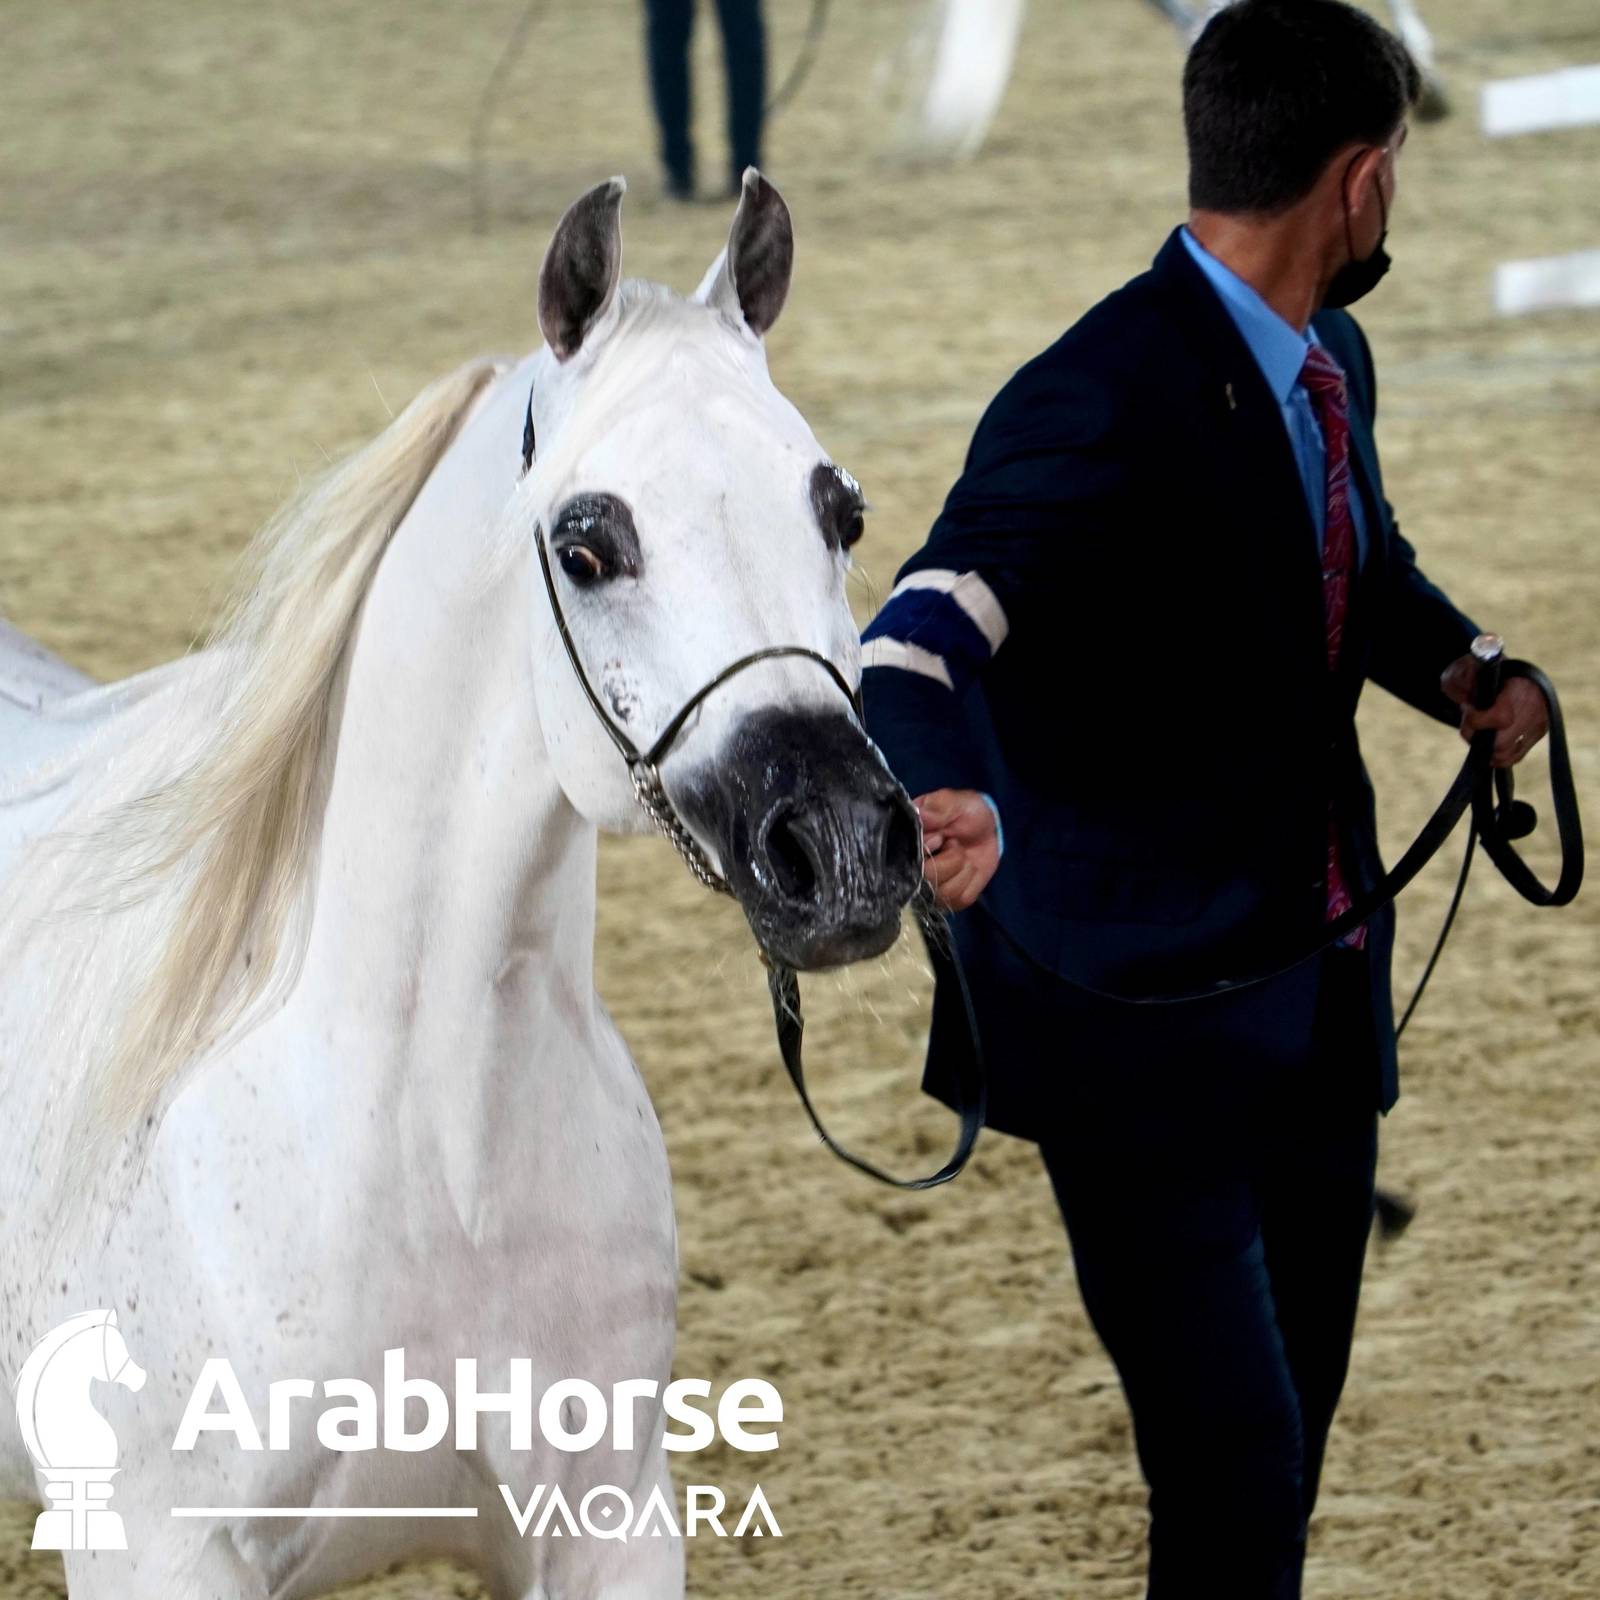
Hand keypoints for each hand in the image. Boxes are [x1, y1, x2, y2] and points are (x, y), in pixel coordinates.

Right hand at [916, 788, 1000, 911]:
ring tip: (961, 854)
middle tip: (954, 842)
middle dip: (951, 858)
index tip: (941, 835)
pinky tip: (968, 868)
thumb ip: (937, 808)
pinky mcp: (948, 900)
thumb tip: (920, 815)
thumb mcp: (951, 802)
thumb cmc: (964, 812)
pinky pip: (959, 899)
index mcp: (905, 843)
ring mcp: (929, 888)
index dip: (930, 847)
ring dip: (962, 869)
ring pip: (944, 892)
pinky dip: (971, 882)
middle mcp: (911, 870)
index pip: (907, 857)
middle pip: (926, 879)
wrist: (987, 830)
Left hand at [1441, 652, 1548, 768]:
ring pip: (1507, 754)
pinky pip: (1516, 756)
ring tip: (1479, 733)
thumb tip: (1466, 700)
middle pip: (1502, 743)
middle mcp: (1535, 708)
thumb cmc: (1484, 672)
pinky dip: (1498, 756)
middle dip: (1477, 736)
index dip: (1476, 721)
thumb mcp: (1466, 669)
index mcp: (1520, 687)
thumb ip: (1460, 680)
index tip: (1466, 709)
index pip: (1501, 718)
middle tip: (1470, 725)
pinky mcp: (1539, 733)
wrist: (1509, 672)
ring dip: (1486, 749)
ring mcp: (1539, 723)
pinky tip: (1487, 746)